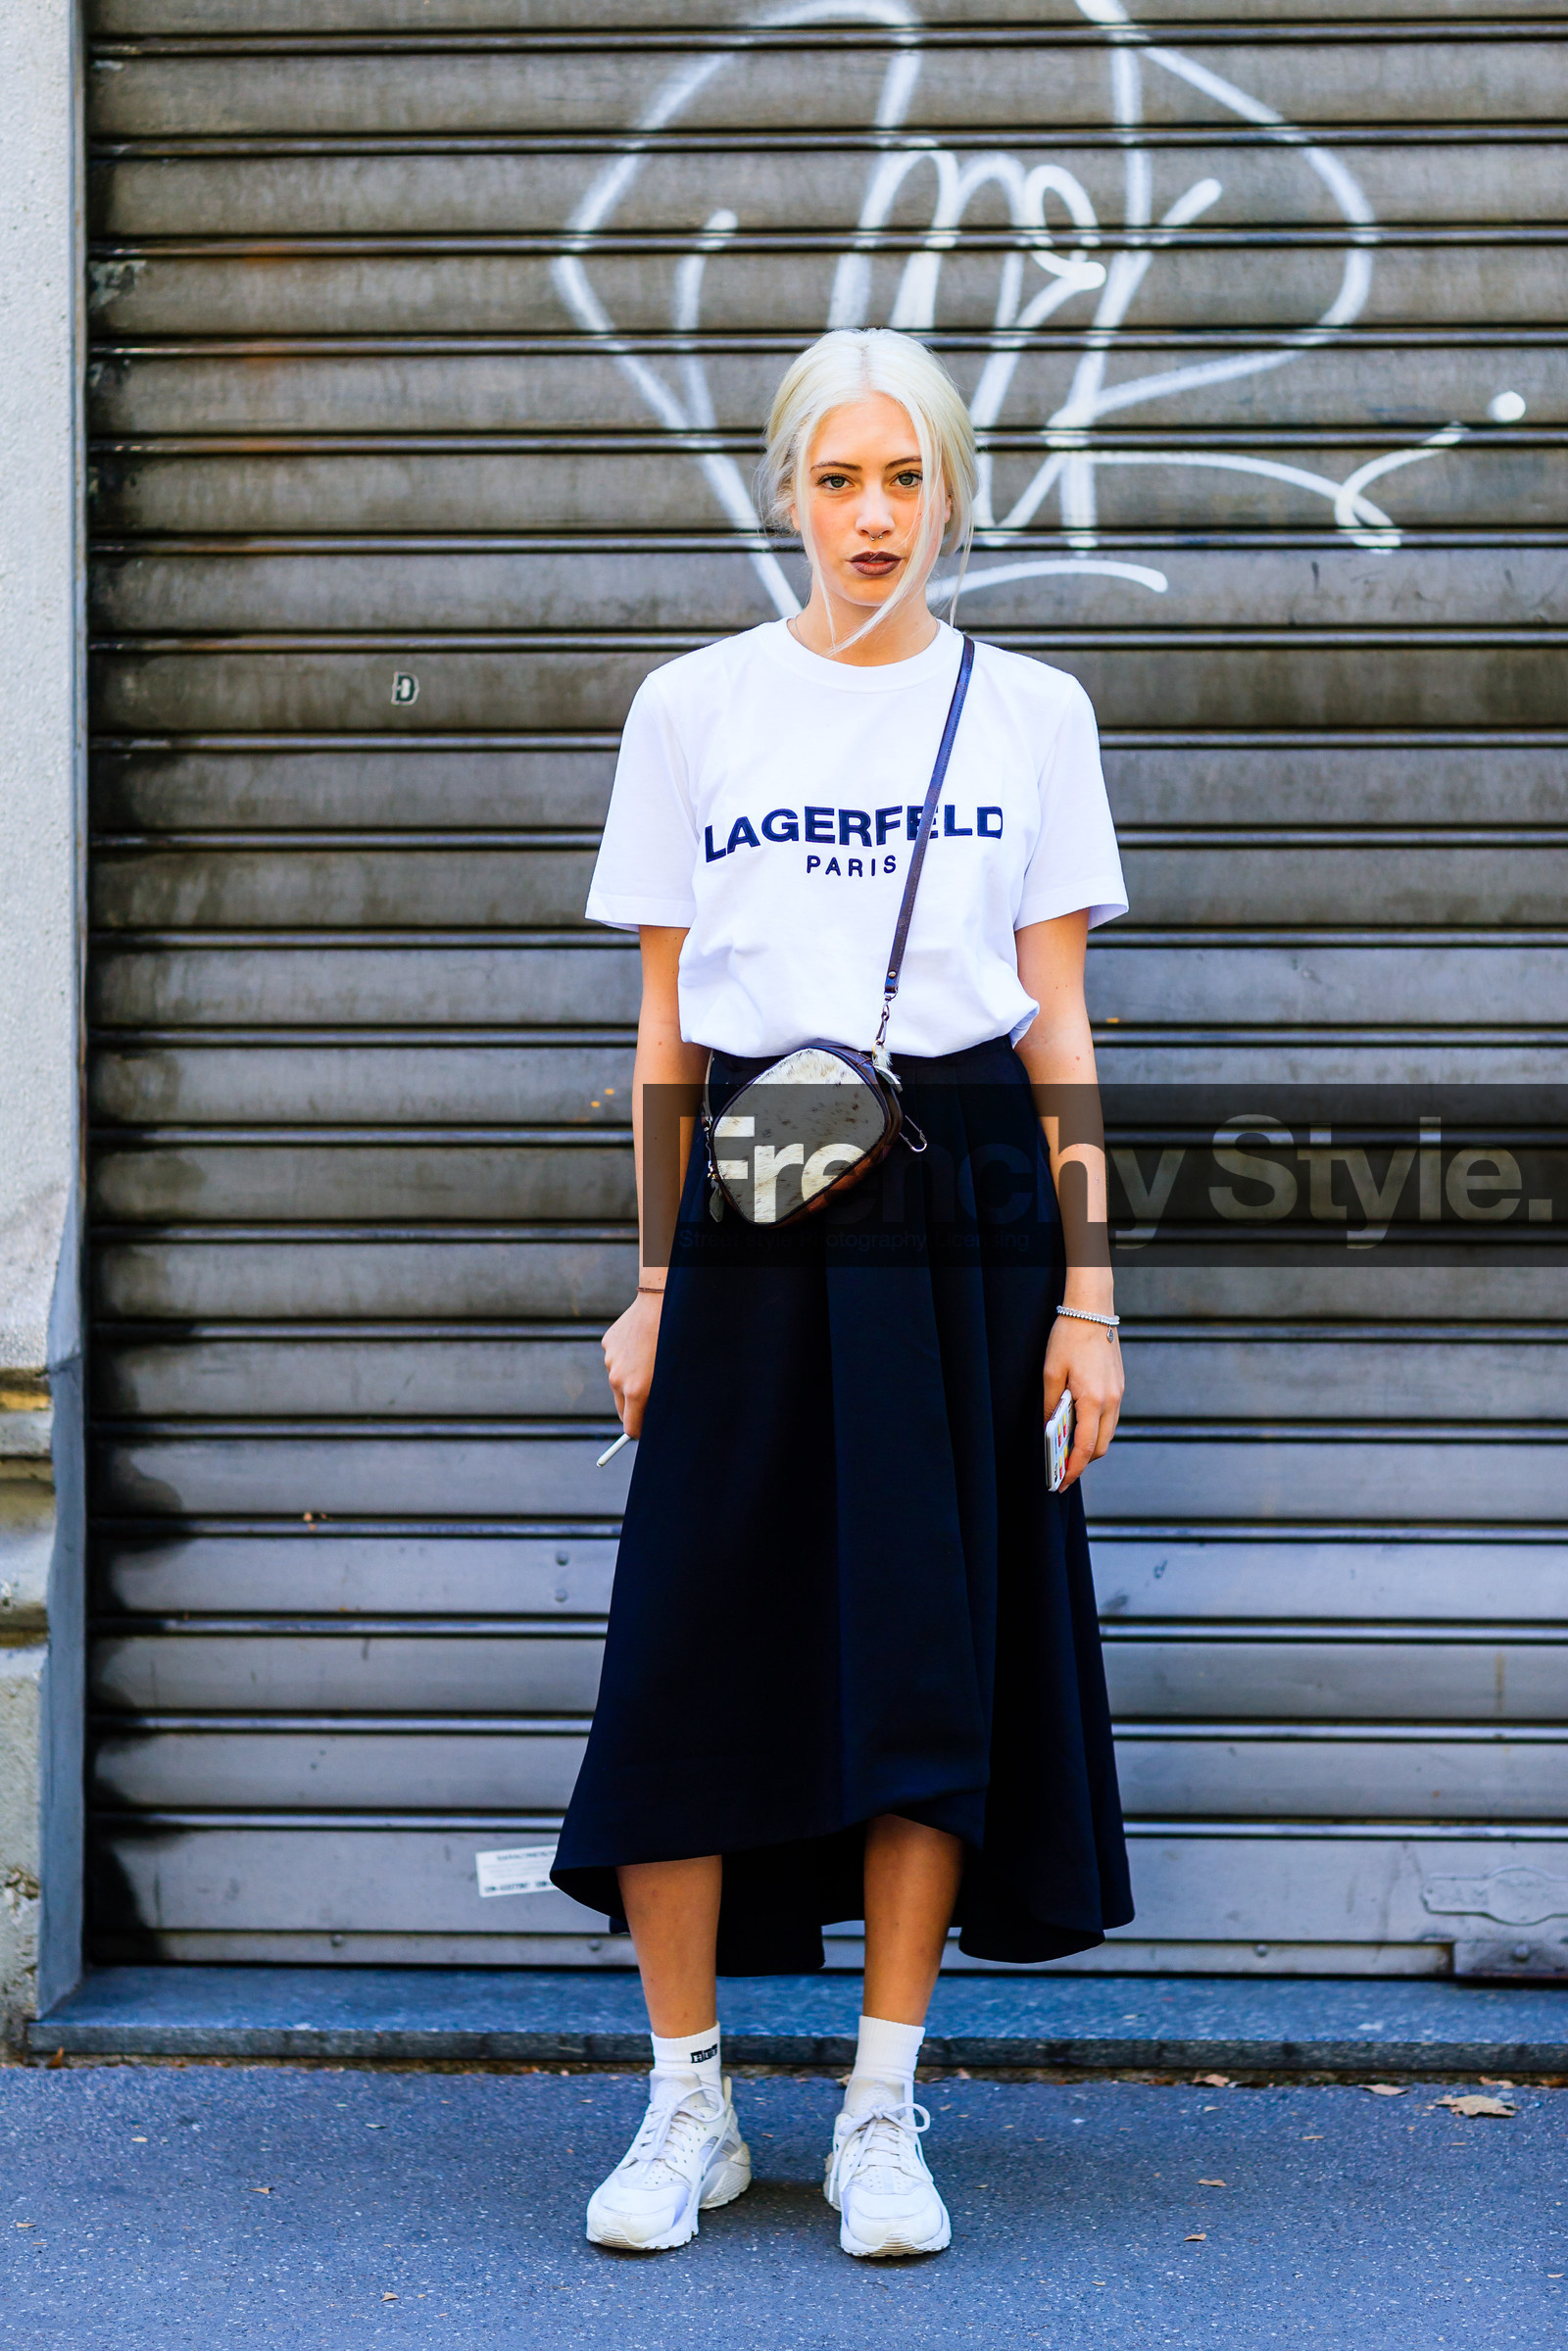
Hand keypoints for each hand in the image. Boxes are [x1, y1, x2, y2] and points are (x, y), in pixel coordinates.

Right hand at [602, 1290, 663, 1437]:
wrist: (662, 1303)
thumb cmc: (677, 1342)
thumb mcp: (675, 1377)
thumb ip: (662, 1401)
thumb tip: (656, 1418)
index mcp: (636, 1391)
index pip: (630, 1427)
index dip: (640, 1431)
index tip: (648, 1430)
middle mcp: (618, 1378)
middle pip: (621, 1407)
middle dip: (635, 1408)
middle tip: (651, 1400)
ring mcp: (611, 1360)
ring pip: (619, 1379)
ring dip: (632, 1377)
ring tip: (652, 1360)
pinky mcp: (608, 1343)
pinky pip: (617, 1358)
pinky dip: (628, 1356)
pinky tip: (643, 1341)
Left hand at [1043, 1310, 1123, 1492]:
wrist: (1092, 1312)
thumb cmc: (1069, 1339)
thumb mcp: (1051, 1373)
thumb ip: (1051, 1405)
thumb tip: (1049, 1430)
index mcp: (1093, 1400)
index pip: (1086, 1448)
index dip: (1073, 1469)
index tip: (1061, 1483)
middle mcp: (1112, 1401)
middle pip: (1101, 1446)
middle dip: (1083, 1461)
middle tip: (1061, 1469)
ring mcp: (1119, 1394)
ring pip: (1108, 1432)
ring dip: (1091, 1444)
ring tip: (1067, 1448)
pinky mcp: (1119, 1386)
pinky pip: (1110, 1417)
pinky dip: (1096, 1427)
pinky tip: (1079, 1425)